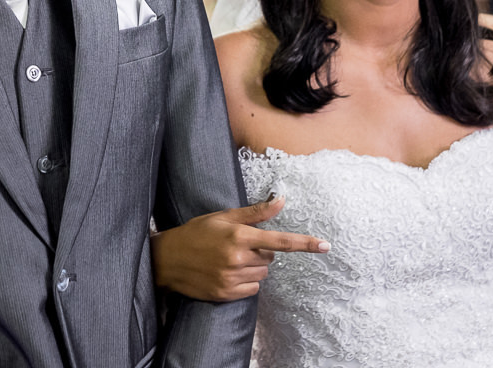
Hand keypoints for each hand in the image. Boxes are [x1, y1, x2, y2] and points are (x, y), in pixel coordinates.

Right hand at [150, 196, 329, 301]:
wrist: (168, 259)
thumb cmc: (197, 233)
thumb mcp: (224, 217)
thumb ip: (255, 212)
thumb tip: (281, 199)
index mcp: (239, 235)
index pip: (280, 241)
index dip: (304, 243)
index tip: (325, 246)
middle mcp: (237, 258)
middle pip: (271, 258)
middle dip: (260, 251)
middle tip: (237, 246)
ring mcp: (231, 278)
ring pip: (262, 273)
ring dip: (253, 267)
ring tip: (229, 259)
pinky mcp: (226, 294)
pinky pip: (252, 289)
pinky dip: (246, 281)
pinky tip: (227, 273)